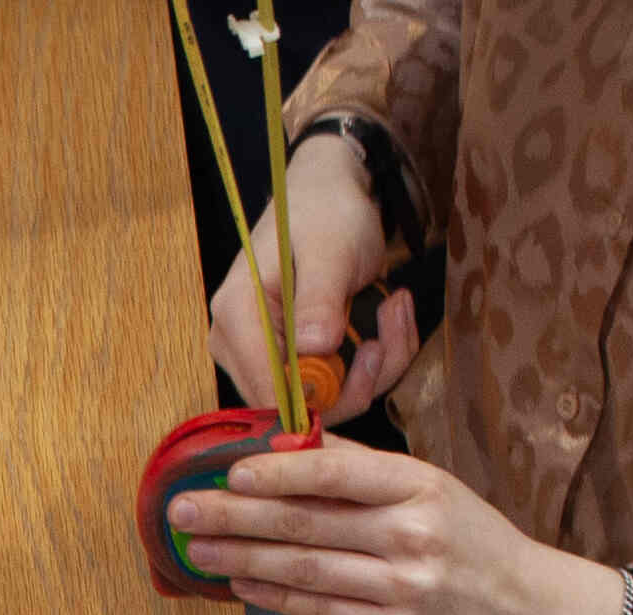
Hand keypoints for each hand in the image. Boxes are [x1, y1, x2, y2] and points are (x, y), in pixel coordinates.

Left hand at [173, 439, 632, 614]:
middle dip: (235, 516)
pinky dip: (274, 596)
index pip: (339, 470)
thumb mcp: (432, 488)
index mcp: (422, 485)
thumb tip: (289, 441)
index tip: (230, 471)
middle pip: (307, 522)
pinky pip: (319, 611)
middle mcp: (413, 533)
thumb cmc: (469, 541)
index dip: (279, 470)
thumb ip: (363, 470)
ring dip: (242, 559)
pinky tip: (240, 584)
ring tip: (197, 549)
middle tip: (183, 510)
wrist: (526, 609)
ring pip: (305, 570)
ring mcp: (404, 587)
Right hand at [212, 130, 417, 414]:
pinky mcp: (292, 358)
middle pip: (299, 402)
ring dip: (377, 363)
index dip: (324, 390)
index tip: (372, 351)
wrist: (329, 192)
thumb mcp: (331, 248)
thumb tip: (313, 348)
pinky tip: (386, 313)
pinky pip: (335, 383)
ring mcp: (264, 355)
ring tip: (395, 308)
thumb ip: (319, 298)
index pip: (269, 390)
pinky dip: (373, 358)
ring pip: (324, 398)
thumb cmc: (325, 211)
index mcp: (237, 318)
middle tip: (393, 319)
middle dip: (360, 375)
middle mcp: (240, 346)